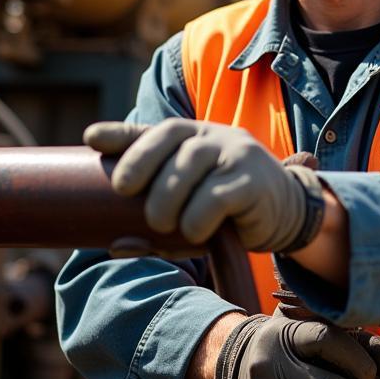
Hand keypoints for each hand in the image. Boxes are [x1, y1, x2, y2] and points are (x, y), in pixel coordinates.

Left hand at [84, 119, 321, 251]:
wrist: (288, 214)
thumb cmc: (228, 213)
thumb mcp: (188, 212)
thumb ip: (154, 226)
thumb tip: (115, 247)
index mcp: (192, 138)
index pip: (154, 131)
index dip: (121, 134)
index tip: (91, 139)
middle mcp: (212, 137)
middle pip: (169, 141)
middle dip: (140, 166)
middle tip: (126, 194)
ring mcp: (234, 153)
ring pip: (189, 166)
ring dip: (167, 199)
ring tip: (161, 223)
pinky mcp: (251, 180)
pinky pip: (215, 196)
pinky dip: (198, 219)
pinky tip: (198, 233)